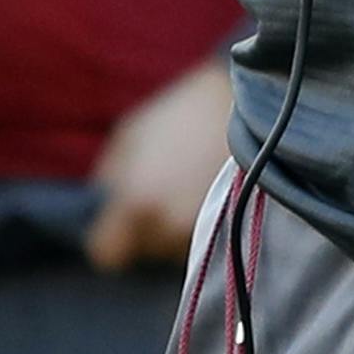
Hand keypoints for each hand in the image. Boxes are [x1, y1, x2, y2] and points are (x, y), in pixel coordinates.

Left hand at [85, 55, 233, 270]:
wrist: (248, 99)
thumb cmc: (183, 112)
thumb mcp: (131, 133)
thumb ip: (110, 175)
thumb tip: (104, 202)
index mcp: (137, 202)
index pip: (108, 253)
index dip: (112, 237)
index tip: (122, 220)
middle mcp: (168, 223)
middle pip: (146, 251)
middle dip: (149, 227)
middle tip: (165, 191)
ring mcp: (204, 227)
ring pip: (176, 247)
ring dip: (177, 226)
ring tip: (191, 188)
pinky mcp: (232, 224)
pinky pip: (205, 242)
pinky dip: (204, 223)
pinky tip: (210, 193)